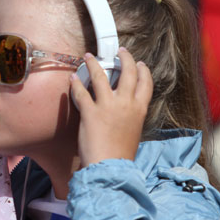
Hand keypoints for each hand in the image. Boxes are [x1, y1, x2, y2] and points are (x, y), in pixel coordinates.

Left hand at [70, 48, 152, 165]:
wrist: (110, 168)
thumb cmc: (121, 156)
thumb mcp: (134, 132)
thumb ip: (131, 117)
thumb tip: (125, 110)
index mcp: (140, 110)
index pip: (146, 83)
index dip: (143, 71)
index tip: (140, 64)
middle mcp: (126, 104)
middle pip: (128, 73)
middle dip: (124, 58)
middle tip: (120, 52)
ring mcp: (108, 106)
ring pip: (101, 76)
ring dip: (93, 63)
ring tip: (88, 56)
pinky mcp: (90, 112)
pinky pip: (81, 92)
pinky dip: (76, 83)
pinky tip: (73, 78)